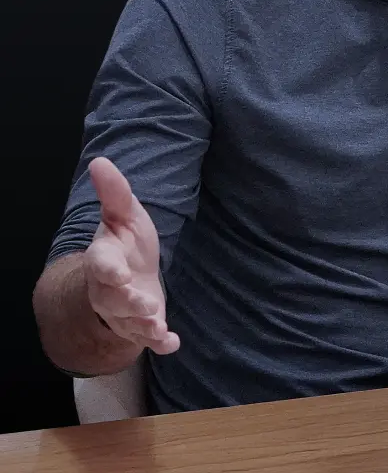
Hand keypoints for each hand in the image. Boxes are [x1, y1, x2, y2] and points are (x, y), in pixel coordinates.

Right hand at [83, 157, 179, 355]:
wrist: (129, 275)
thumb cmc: (126, 243)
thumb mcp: (124, 214)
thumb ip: (114, 192)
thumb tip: (100, 160)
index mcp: (104, 258)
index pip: (100, 264)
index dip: (108, 269)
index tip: (119, 272)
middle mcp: (109, 289)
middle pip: (112, 300)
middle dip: (127, 303)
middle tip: (143, 303)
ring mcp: (124, 312)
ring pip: (128, 323)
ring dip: (143, 325)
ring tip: (157, 324)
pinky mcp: (142, 327)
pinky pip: (147, 341)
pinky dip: (160, 344)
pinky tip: (172, 343)